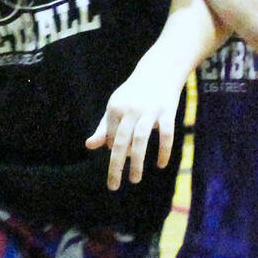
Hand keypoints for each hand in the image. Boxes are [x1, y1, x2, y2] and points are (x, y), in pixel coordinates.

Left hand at [86, 64, 184, 189]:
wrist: (160, 70)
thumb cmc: (135, 93)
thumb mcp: (117, 107)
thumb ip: (104, 128)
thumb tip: (89, 146)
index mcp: (115, 107)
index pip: (111, 138)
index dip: (115, 151)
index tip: (123, 156)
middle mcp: (130, 109)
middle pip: (121, 142)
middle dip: (115, 166)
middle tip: (113, 186)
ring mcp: (149, 110)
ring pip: (140, 140)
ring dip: (136, 162)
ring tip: (134, 180)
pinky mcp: (167, 111)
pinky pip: (165, 134)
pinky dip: (163, 150)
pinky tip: (160, 165)